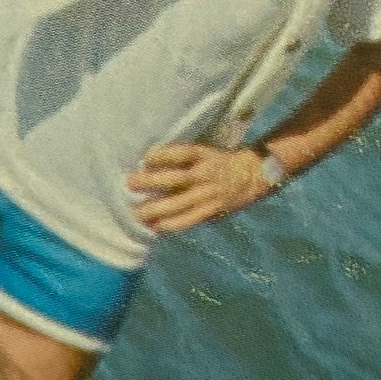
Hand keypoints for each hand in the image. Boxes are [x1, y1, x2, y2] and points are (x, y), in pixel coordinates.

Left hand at [128, 143, 273, 232]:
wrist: (251, 176)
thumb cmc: (218, 162)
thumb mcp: (204, 152)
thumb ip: (182, 158)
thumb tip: (149, 163)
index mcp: (204, 156)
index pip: (183, 153)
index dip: (164, 154)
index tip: (145, 157)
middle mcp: (206, 175)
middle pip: (176, 178)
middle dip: (151, 182)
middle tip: (129, 183)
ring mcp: (208, 195)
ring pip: (179, 204)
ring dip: (156, 209)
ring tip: (136, 213)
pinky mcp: (211, 211)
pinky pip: (189, 220)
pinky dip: (171, 225)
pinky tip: (155, 227)